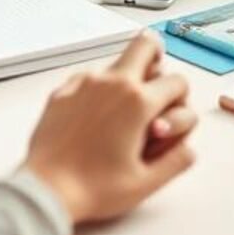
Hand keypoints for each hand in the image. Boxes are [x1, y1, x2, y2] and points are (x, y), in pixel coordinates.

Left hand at [22, 32, 198, 224]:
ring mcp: (85, 83)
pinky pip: (90, 77)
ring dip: (127, 78)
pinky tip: (95, 119)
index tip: (166, 120)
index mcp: (138, 103)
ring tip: (120, 115)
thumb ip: (177, 161)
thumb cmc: (91, 189)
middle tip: (154, 84)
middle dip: (157, 59)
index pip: (178, 82)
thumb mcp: (146, 183)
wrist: (45, 190)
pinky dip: (98, 89)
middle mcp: (113, 83)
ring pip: (117, 62)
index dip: (180, 101)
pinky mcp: (63, 90)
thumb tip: (188, 148)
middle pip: (146, 44)